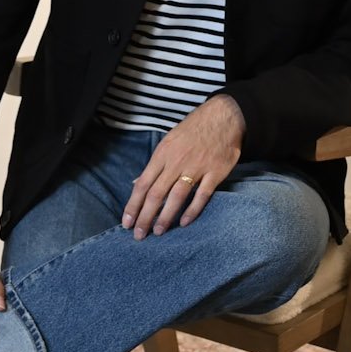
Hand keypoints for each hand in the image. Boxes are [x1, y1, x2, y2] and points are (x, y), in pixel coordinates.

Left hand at [122, 93, 244, 238]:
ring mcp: (197, 167)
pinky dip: (193, 209)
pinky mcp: (215, 172)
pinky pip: (202, 195)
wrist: (224, 117)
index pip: (143, 184)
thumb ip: (154, 165)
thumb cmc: (193, 130)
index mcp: (163, 154)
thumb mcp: (169, 142)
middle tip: (138, 235)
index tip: (126, 222)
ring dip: (166, 216)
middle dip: (145, 216)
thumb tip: (137, 184)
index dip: (133, 205)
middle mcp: (177, 162)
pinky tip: (184, 222)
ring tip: (158, 232)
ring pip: (177, 196)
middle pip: (156, 194)